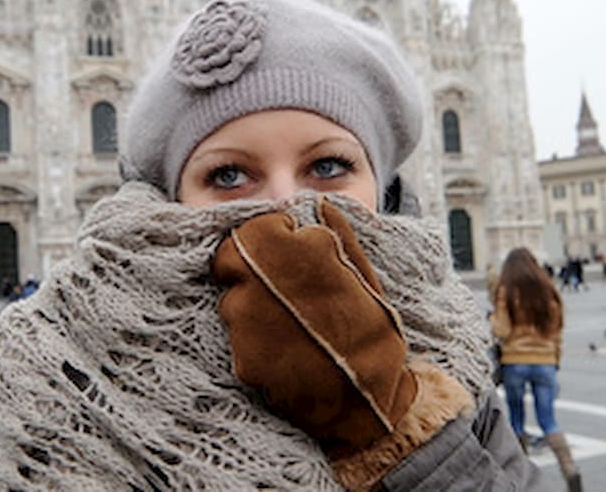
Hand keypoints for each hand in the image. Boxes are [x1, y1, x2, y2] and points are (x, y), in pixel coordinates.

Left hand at [212, 198, 421, 458]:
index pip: (252, 229)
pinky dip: (256, 340)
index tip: (286, 249)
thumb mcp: (365, 276)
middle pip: (233, 262)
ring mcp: (247, 323)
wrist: (368, 402)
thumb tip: (322, 202)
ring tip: (291, 323)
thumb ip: (337, 234)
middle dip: (254, 269)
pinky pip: (239, 339)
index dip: (268, 237)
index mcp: (295, 253)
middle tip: (282, 287)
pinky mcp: (242, 358)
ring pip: (233, 300)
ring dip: (253, 305)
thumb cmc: (373, 334)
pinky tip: (286, 350)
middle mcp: (261, 282)